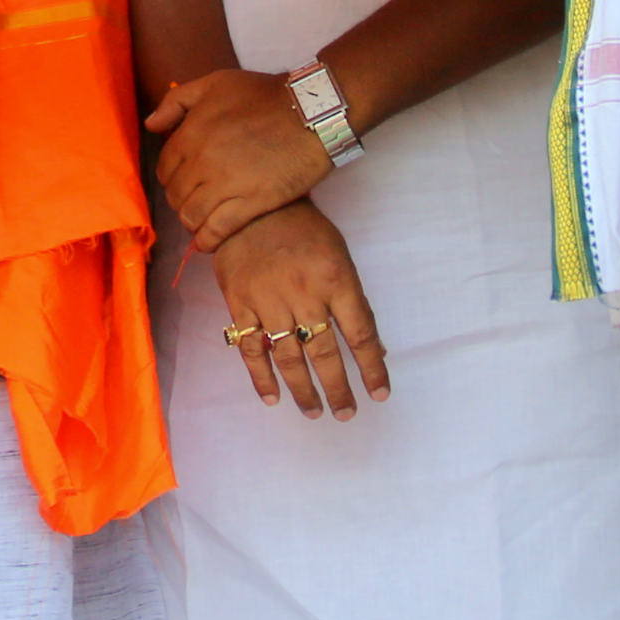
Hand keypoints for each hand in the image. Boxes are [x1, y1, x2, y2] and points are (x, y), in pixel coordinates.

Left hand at [149, 67, 332, 250]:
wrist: (311, 112)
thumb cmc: (264, 95)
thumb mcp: (215, 83)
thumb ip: (176, 101)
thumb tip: (151, 125)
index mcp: (191, 133)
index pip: (165, 169)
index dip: (172, 177)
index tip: (183, 180)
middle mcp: (203, 162)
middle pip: (177, 195)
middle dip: (181, 200)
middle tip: (194, 200)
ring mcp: (226, 185)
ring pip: (192, 216)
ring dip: (192, 222)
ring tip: (200, 221)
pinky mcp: (252, 203)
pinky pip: (218, 230)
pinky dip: (208, 240)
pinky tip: (208, 242)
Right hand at [209, 201, 388, 419]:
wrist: (251, 205)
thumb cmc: (305, 230)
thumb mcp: (340, 256)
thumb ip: (354, 302)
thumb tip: (374, 347)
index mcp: (336, 279)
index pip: (360, 334)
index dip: (372, 367)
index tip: (379, 394)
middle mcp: (304, 294)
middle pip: (324, 352)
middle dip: (338, 388)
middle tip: (346, 414)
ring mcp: (269, 301)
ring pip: (288, 357)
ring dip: (303, 389)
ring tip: (315, 412)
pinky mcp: (240, 304)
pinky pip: (251, 348)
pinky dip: (261, 376)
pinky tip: (272, 398)